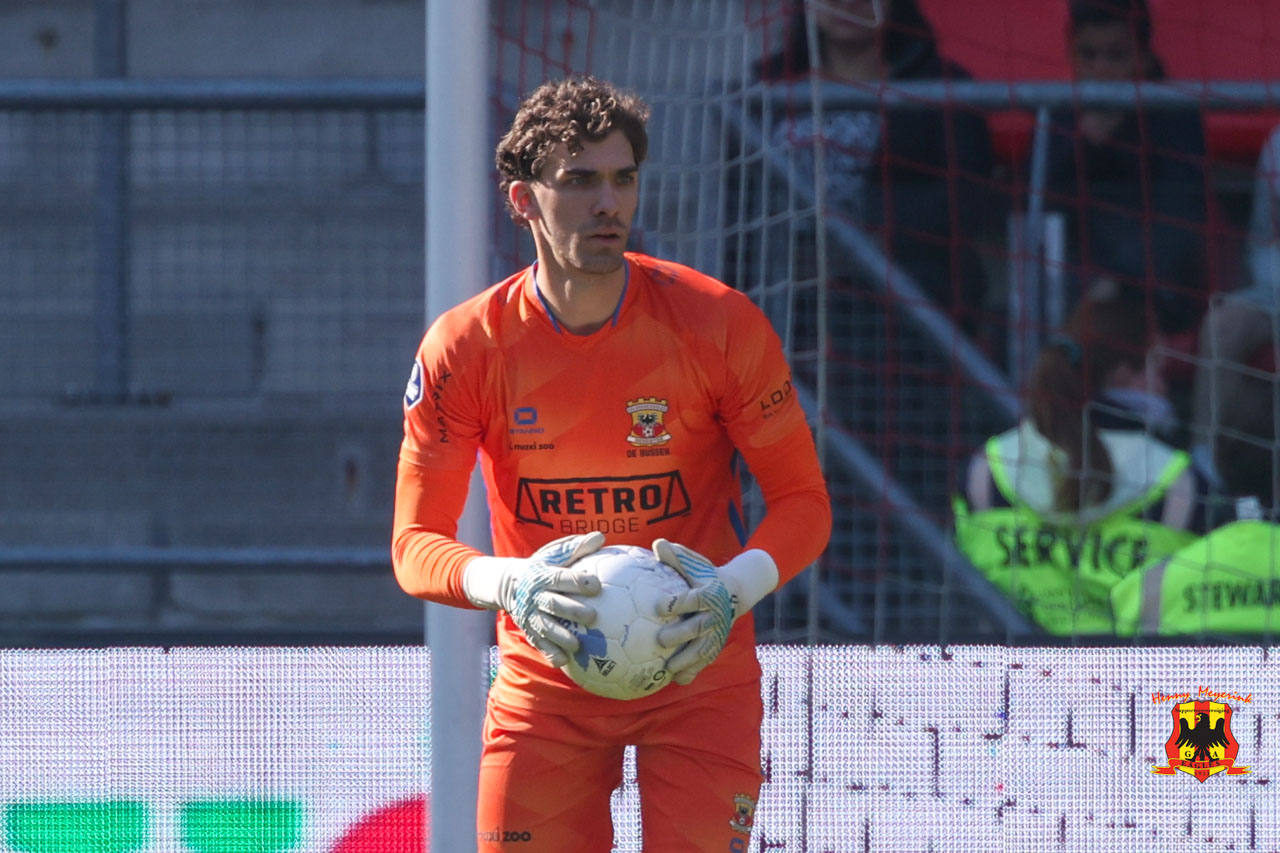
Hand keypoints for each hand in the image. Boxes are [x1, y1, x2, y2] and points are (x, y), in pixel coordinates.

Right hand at [463, 531, 604, 666]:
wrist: (508, 583)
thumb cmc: (541, 566)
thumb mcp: (554, 553)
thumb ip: (577, 548)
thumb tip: (601, 536)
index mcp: (543, 575)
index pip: (561, 577)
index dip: (577, 581)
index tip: (596, 585)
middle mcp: (535, 596)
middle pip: (553, 604)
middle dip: (571, 611)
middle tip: (592, 617)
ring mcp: (530, 615)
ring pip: (545, 627)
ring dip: (560, 637)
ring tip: (577, 645)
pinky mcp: (529, 630)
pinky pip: (539, 643)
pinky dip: (550, 652)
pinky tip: (564, 661)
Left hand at [651, 539, 777, 685]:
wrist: (737, 591)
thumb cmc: (706, 575)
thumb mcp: (695, 564)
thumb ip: (676, 557)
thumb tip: (657, 544)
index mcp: (709, 594)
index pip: (693, 599)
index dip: (677, 603)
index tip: (659, 606)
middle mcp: (714, 616)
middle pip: (698, 628)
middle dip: (680, 635)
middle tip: (660, 640)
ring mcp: (717, 633)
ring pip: (702, 650)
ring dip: (686, 661)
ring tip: (667, 669)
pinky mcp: (716, 646)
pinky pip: (704, 661)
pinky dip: (693, 671)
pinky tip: (677, 680)